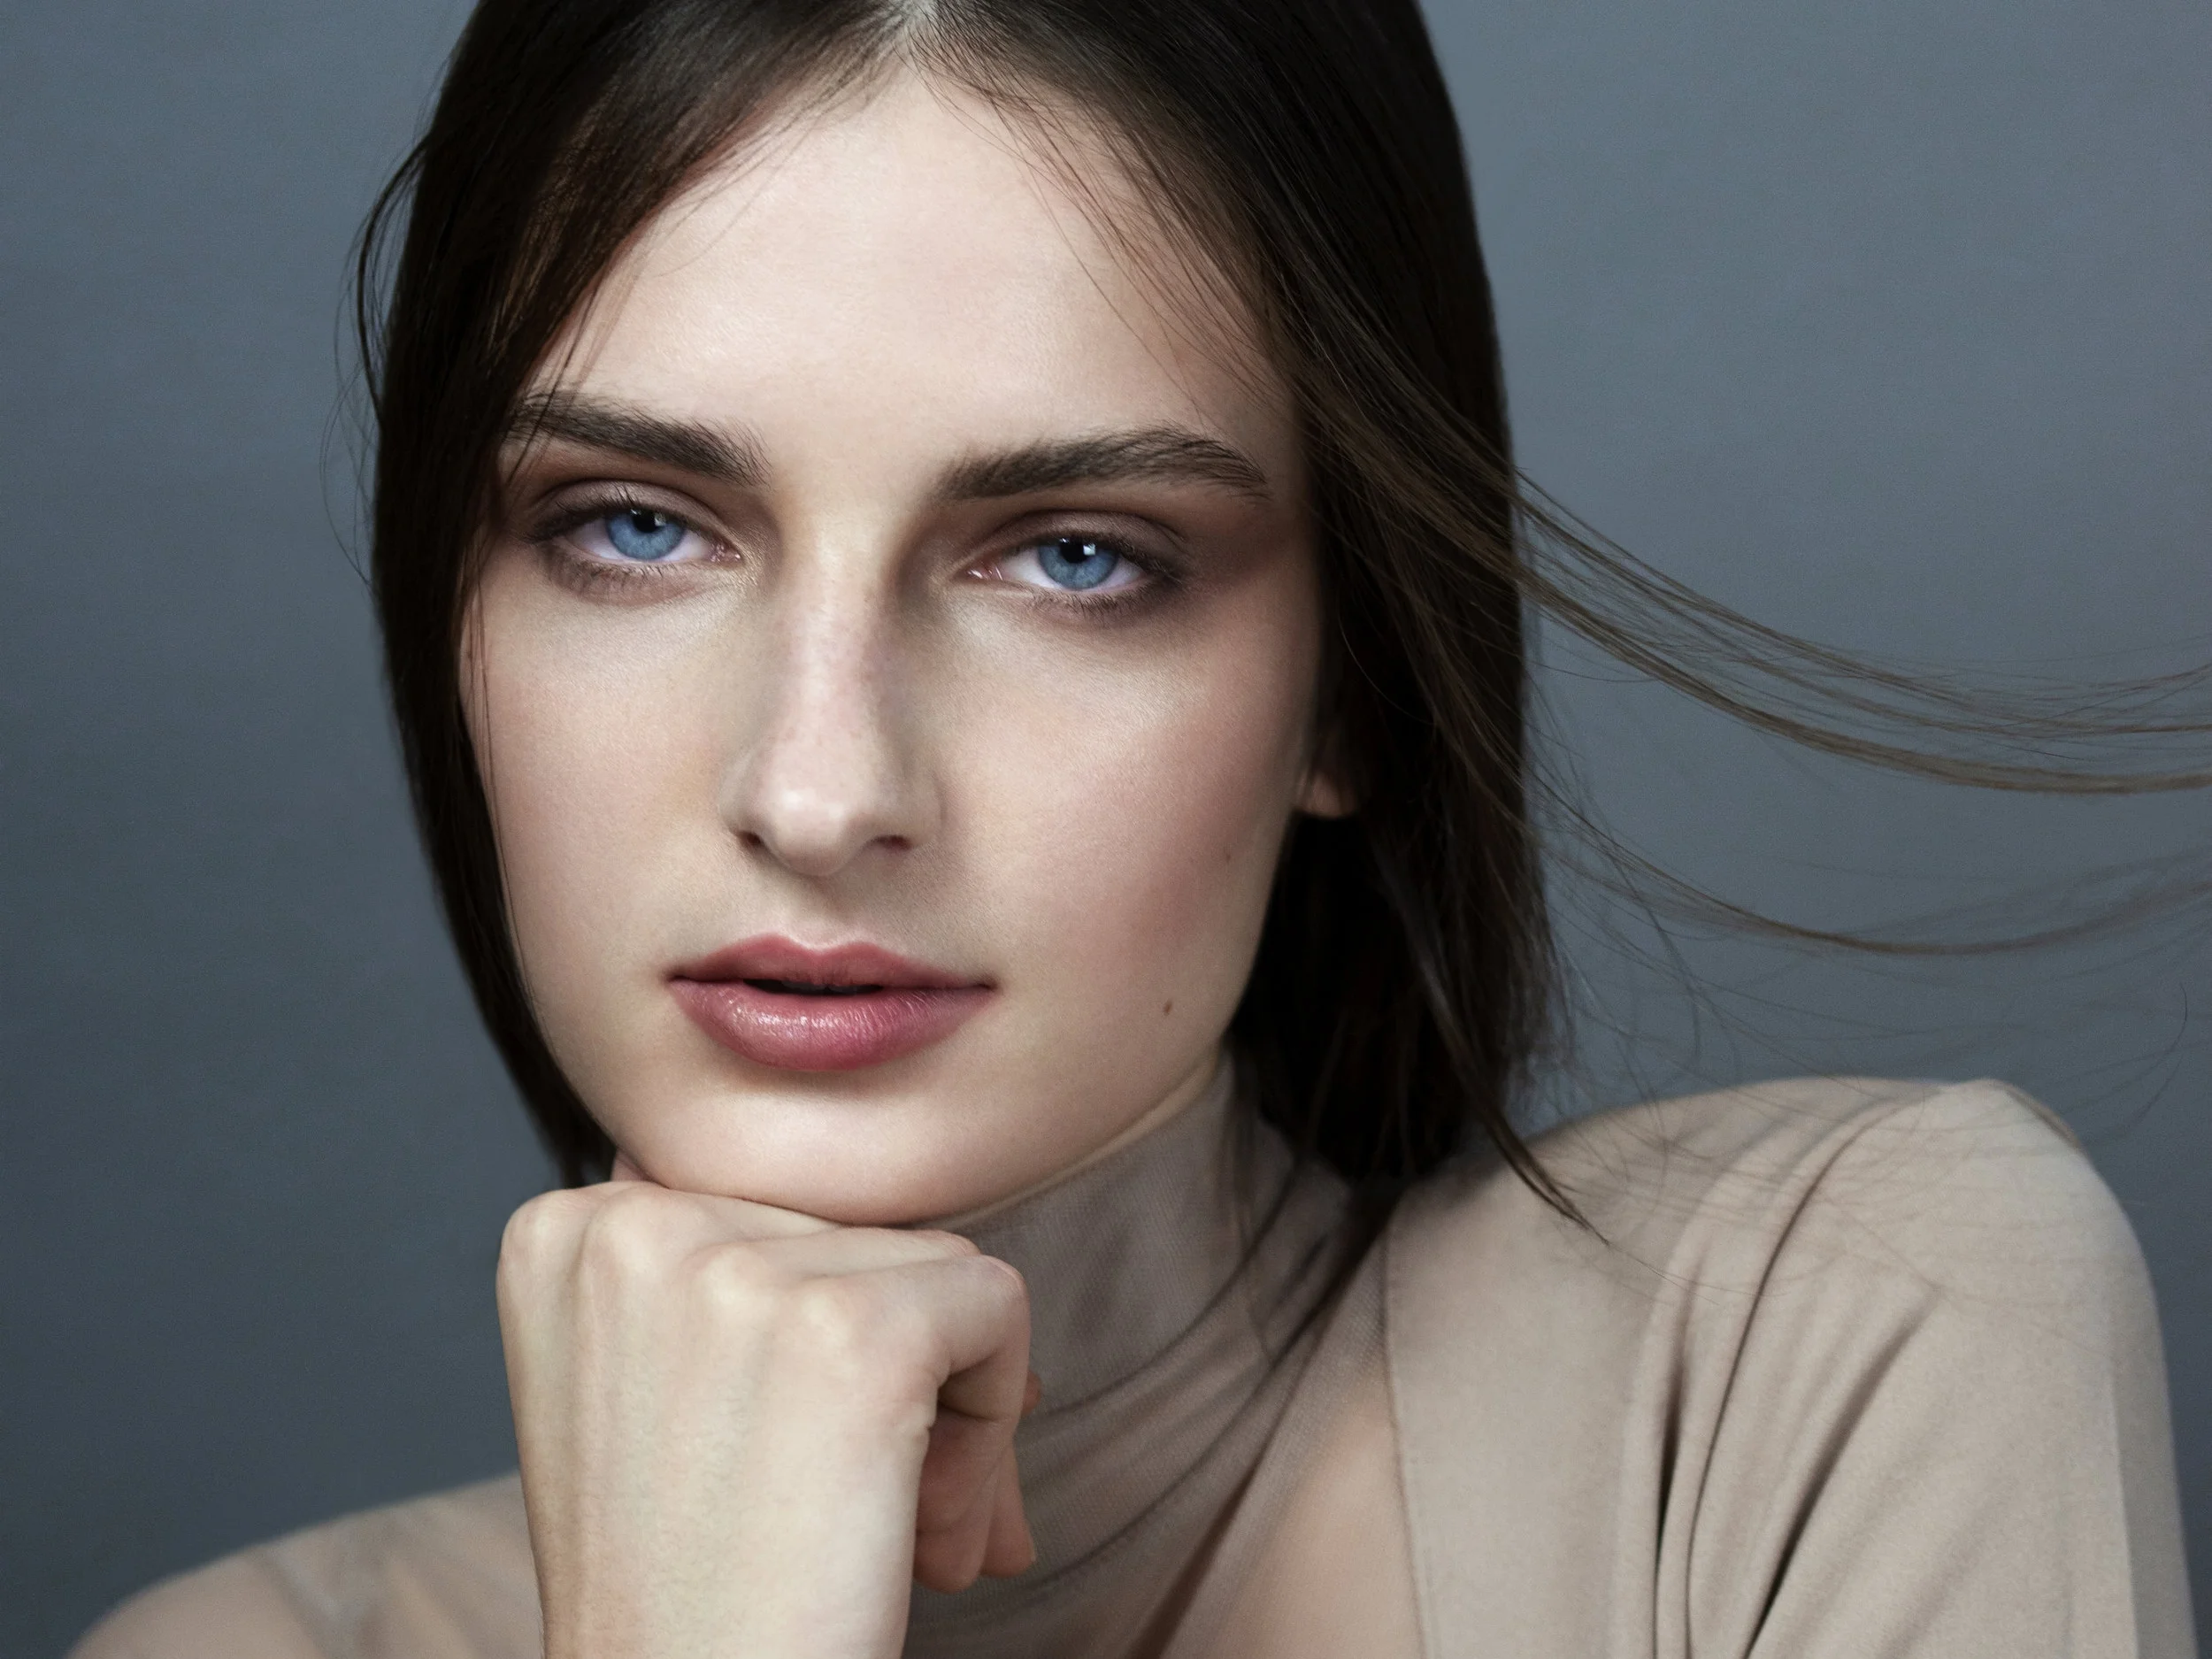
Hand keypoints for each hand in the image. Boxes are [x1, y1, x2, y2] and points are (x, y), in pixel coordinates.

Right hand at [496, 1154, 1035, 1658]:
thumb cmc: (692, 1592)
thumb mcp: (664, 1396)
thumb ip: (752, 1281)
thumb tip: (930, 1256)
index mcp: (566, 1230)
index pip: (774, 1211)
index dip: (815, 1336)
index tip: (786, 1454)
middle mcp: (630, 1225)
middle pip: (856, 1233)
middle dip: (893, 1377)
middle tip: (853, 1517)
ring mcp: (735, 1271)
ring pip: (934, 1268)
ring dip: (946, 1415)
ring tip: (882, 1535)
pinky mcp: (850, 1329)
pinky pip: (997, 1304)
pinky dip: (994, 1423)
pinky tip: (928, 1540)